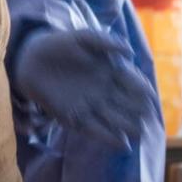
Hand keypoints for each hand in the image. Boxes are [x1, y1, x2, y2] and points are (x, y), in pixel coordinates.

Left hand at [14, 27, 157, 150]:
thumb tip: (131, 53)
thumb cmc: (61, 44)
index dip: (143, 90)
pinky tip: (123, 144)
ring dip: (128, 127)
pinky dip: (109, 138)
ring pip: (115, 120)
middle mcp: (105, 91)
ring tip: (140, 134)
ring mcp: (91, 105)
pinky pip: (95, 129)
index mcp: (111, 72)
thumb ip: (106, 41)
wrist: (31, 58)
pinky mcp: (74, 116)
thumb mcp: (84, 37)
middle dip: (139, 112)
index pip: (133, 83)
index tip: (149, 96)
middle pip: (128, 105)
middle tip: (148, 118)